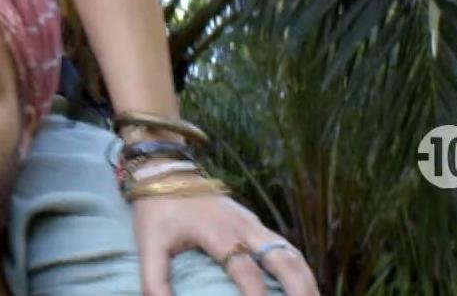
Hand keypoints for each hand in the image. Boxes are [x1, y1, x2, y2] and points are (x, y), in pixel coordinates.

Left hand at [133, 194, 318, 295]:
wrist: (165, 172)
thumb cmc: (157, 212)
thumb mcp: (149, 245)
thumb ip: (155, 280)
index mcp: (217, 233)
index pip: (245, 269)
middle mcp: (243, 227)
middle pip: (282, 257)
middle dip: (299, 288)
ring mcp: (253, 224)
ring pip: (290, 252)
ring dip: (306, 280)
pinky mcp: (256, 224)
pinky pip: (286, 247)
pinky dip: (300, 268)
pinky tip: (307, 287)